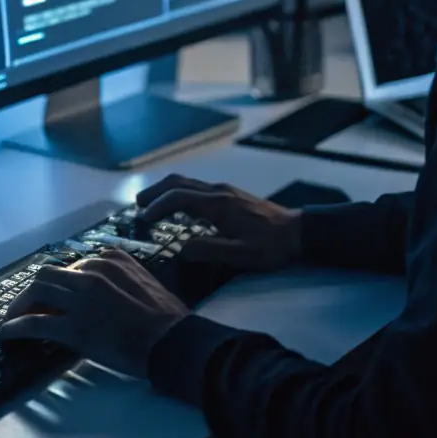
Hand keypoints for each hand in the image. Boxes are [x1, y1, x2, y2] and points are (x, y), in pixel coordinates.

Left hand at [0, 249, 187, 378]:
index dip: (59, 284)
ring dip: (20, 306)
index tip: (54, 299)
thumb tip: (103, 295)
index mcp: (110, 259)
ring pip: (36, 292)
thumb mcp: (144, 283)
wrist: (174, 342)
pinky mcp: (75, 327)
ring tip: (12, 320)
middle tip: (26, 308)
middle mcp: (92, 271)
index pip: (72, 266)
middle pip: (48, 275)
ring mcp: (81, 298)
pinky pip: (36, 323)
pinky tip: (8, 335)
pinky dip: (17, 328)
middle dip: (33, 292)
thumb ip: (120, 280)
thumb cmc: (168, 319)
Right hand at [136, 174, 301, 270]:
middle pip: (179, 182)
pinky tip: (179, 207)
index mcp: (218, 204)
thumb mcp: (240, 255)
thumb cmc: (270, 246)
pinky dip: (180, 192)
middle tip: (138, 204)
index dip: (157, 205)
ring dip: (167, 190)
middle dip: (156, 191)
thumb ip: (209, 250)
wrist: (298, 232)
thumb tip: (180, 248)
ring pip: (188, 182)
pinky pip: (197, 187)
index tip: (143, 217)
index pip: (178, 197)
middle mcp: (218, 191)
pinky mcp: (231, 194)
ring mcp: (225, 190)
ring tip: (152, 204)